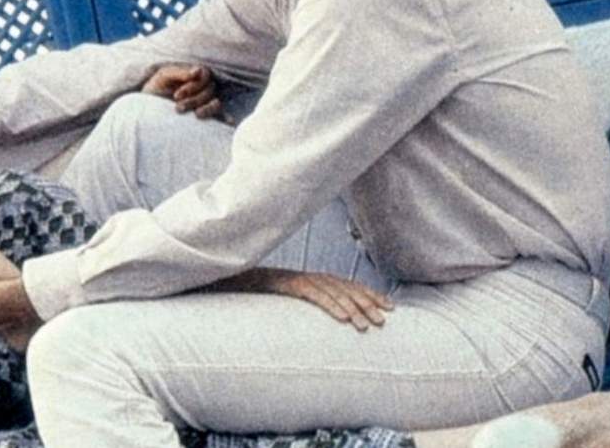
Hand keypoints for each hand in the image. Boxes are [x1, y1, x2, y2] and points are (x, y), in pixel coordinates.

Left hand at [142, 64, 225, 119]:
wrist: (147, 109)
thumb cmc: (155, 88)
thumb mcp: (164, 76)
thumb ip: (180, 72)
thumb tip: (198, 70)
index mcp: (194, 75)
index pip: (205, 76)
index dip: (193, 86)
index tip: (176, 95)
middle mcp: (202, 87)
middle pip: (209, 91)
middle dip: (194, 100)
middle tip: (177, 108)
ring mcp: (204, 101)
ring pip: (215, 103)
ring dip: (205, 109)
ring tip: (193, 116)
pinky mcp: (205, 115)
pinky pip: (220, 115)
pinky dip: (225, 117)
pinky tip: (229, 122)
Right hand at [219, 267, 393, 331]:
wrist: (219, 280)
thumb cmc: (247, 300)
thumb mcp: (278, 308)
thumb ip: (298, 315)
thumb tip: (315, 333)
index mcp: (306, 281)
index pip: (345, 285)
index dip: (368, 294)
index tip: (389, 307)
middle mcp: (303, 276)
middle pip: (343, 286)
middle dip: (366, 302)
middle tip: (384, 320)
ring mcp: (291, 278)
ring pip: (330, 290)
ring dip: (351, 307)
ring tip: (366, 325)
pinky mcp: (281, 282)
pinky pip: (309, 292)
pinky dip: (328, 304)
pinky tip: (342, 319)